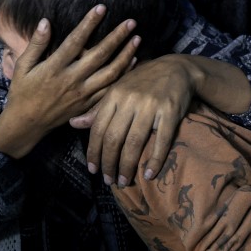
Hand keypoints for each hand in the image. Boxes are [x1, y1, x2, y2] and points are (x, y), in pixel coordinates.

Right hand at [0, 6, 140, 158]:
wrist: (27, 124)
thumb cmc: (22, 92)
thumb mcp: (22, 67)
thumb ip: (35, 44)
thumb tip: (45, 21)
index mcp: (54, 68)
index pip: (75, 41)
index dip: (89, 23)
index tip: (101, 8)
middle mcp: (71, 80)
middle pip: (100, 55)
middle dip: (117, 36)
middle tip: (131, 22)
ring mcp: (82, 94)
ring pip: (110, 73)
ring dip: (126, 55)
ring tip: (137, 39)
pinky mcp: (87, 105)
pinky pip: (110, 89)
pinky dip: (123, 75)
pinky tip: (132, 62)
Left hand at [70, 54, 197, 186]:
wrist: (176, 68)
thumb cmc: (143, 81)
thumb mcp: (118, 90)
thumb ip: (98, 109)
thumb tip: (73, 124)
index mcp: (114, 95)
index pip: (98, 128)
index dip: (94, 152)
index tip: (93, 170)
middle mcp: (130, 100)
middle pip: (114, 138)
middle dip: (109, 163)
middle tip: (109, 180)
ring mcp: (150, 106)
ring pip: (134, 142)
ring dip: (128, 166)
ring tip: (124, 181)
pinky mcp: (170, 111)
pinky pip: (161, 140)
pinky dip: (155, 160)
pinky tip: (149, 174)